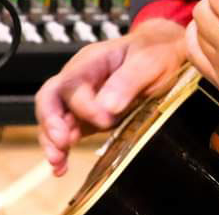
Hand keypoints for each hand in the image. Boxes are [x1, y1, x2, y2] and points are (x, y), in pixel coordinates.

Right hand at [35, 18, 186, 175]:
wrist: (167, 52)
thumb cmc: (156, 51)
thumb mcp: (149, 60)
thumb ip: (128, 81)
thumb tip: (107, 107)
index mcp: (91, 61)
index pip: (72, 85)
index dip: (83, 106)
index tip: (105, 119)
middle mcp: (80, 80)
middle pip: (50, 101)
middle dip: (51, 125)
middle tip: (62, 144)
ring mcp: (83, 99)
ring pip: (56, 121)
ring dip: (54, 143)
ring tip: (59, 162)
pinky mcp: (89, 117)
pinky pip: (69, 133)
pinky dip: (63, 150)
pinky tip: (61, 167)